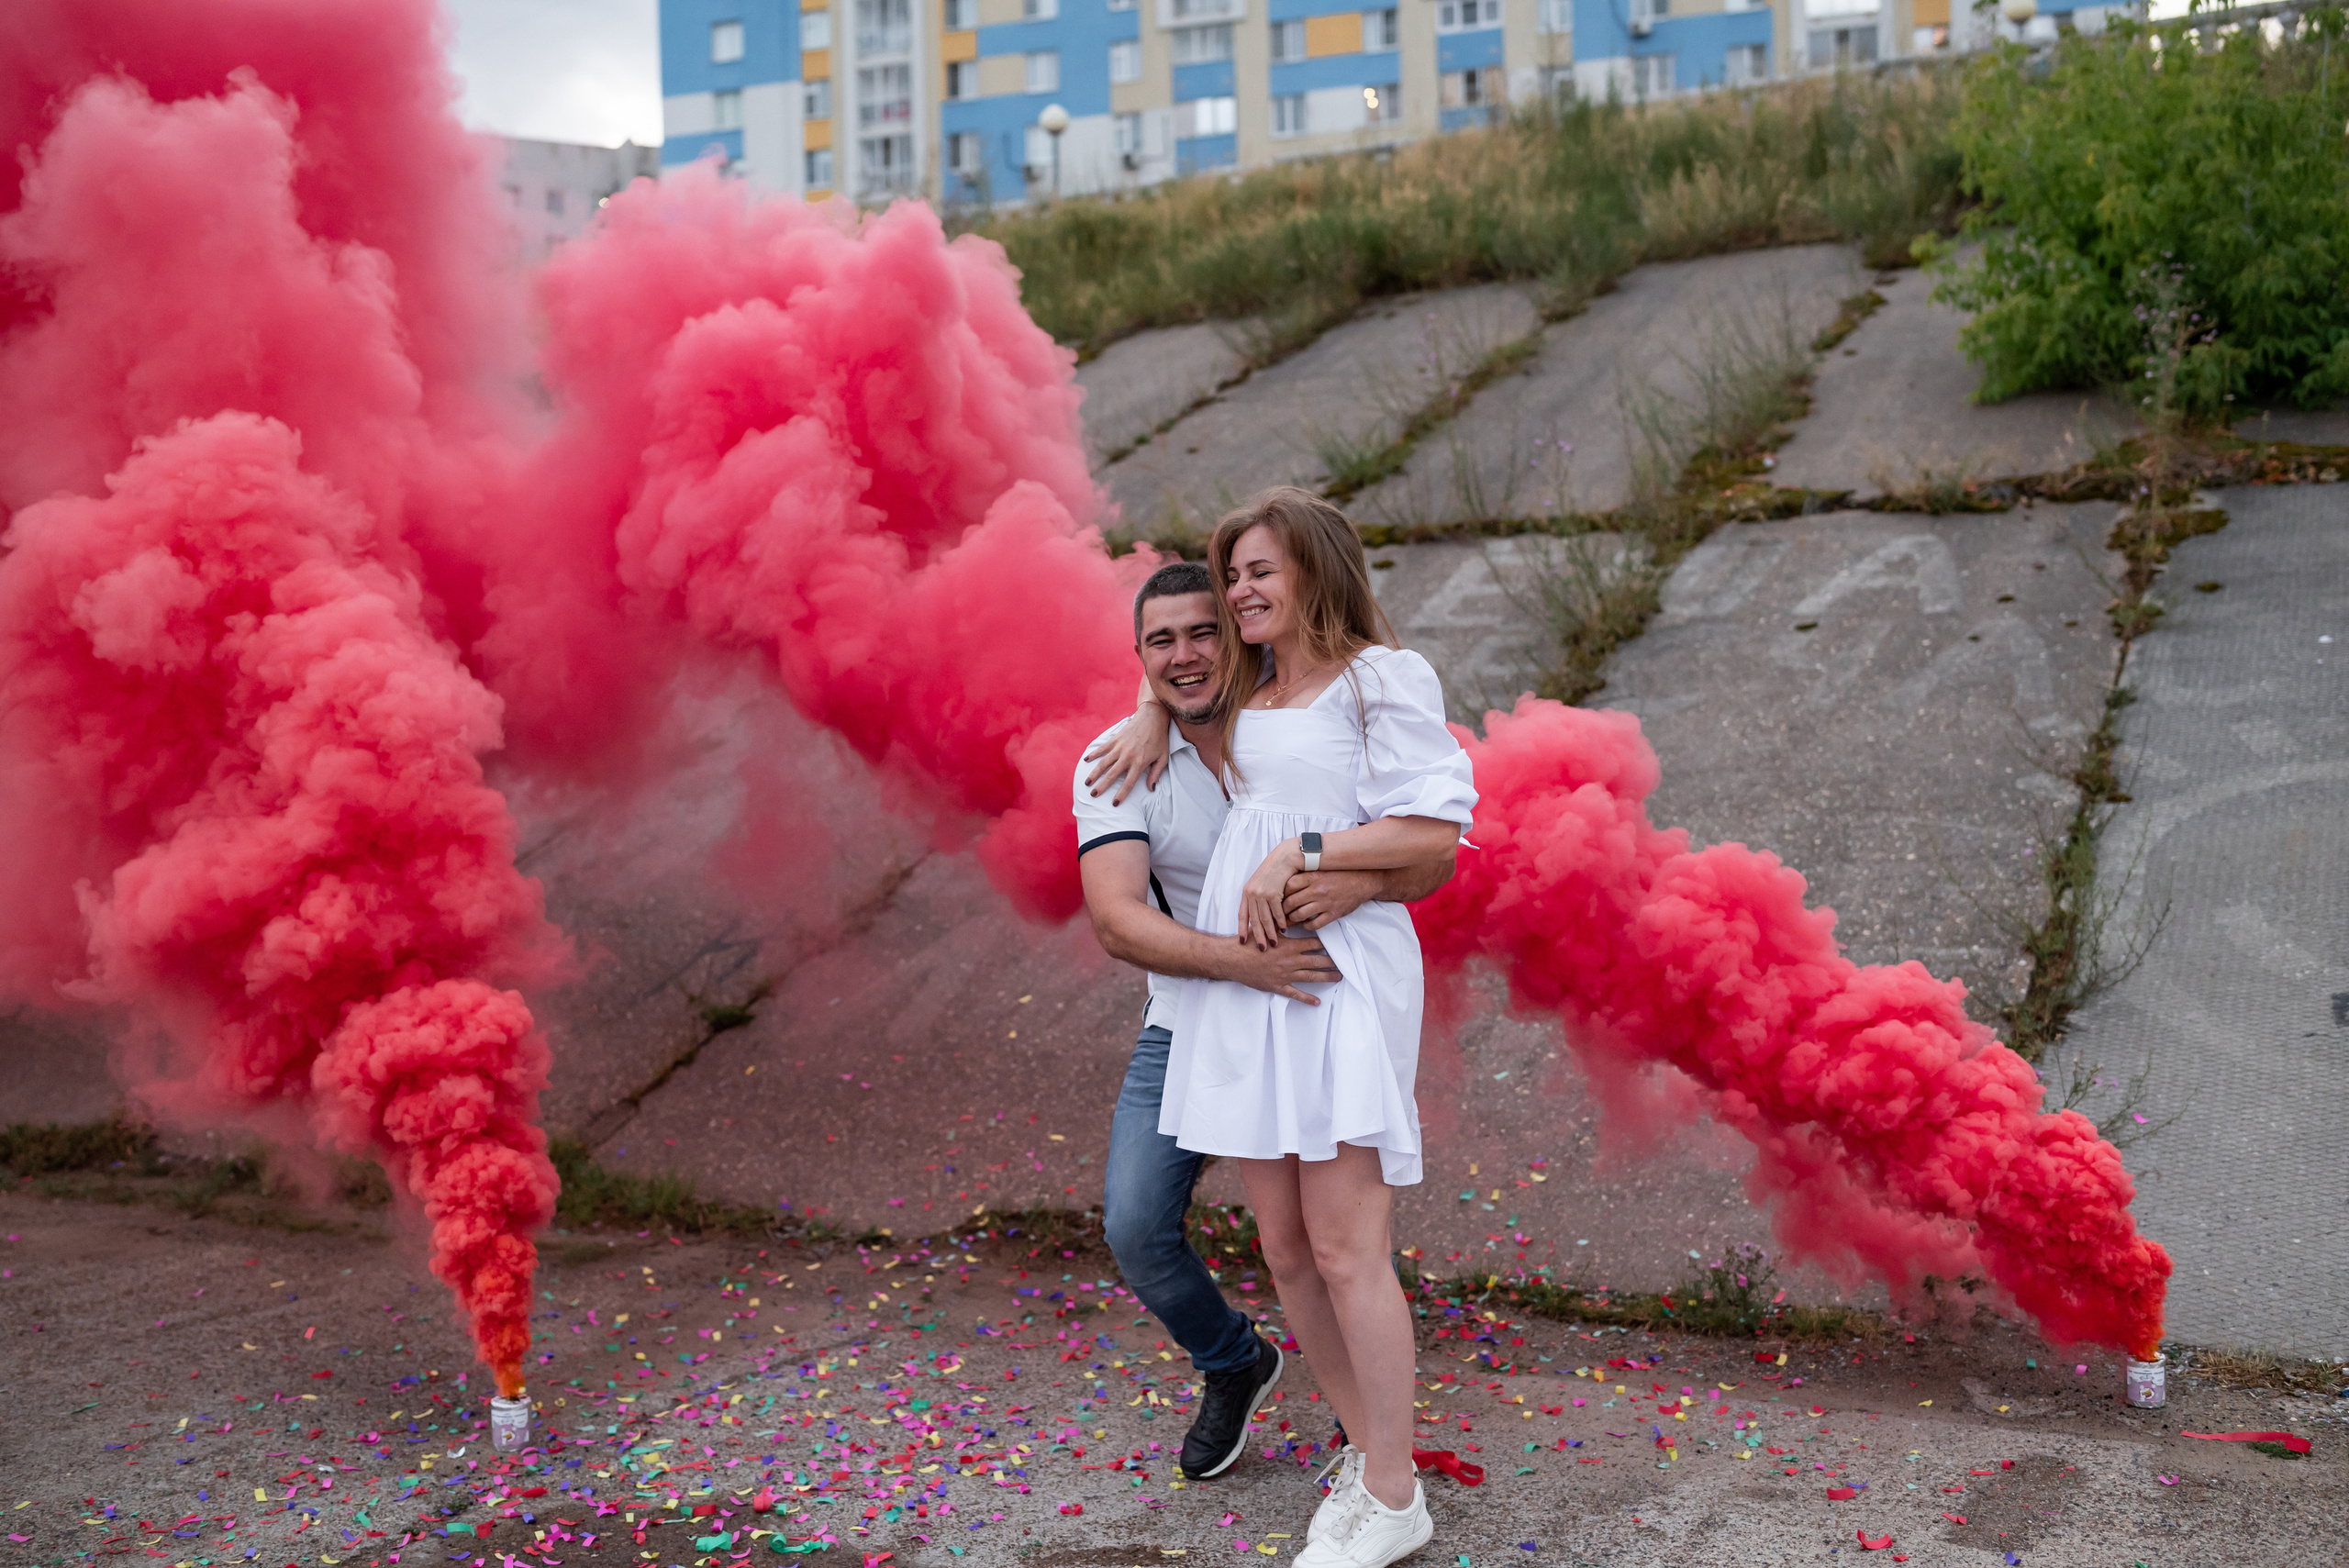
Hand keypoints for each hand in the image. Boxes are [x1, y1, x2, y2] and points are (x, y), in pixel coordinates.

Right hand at [1082, 704, 1170, 803]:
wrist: (1153, 717)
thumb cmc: (1159, 738)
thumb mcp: (1163, 757)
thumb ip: (1156, 774)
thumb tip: (1151, 788)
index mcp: (1140, 763)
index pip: (1129, 783)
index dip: (1121, 794)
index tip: (1115, 803)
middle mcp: (1127, 756)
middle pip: (1112, 775)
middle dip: (1102, 787)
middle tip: (1093, 795)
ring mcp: (1119, 747)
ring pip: (1104, 763)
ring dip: (1094, 774)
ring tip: (1087, 783)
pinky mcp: (1115, 739)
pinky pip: (1102, 749)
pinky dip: (1093, 754)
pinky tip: (1086, 761)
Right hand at [1227, 934, 1341, 1002]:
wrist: (1233, 959)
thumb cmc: (1248, 943)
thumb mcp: (1266, 929)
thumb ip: (1281, 924)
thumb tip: (1294, 916)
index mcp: (1289, 946)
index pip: (1314, 944)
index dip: (1327, 944)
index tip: (1338, 944)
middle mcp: (1291, 961)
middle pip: (1318, 961)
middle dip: (1332, 962)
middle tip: (1345, 963)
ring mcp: (1286, 975)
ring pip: (1311, 977)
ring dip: (1326, 978)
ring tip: (1338, 978)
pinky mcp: (1278, 986)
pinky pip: (1296, 994)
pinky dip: (1307, 999)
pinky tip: (1317, 1002)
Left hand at [1238, 840, 1305, 949]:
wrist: (1284, 858)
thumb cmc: (1274, 870)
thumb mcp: (1260, 883)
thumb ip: (1257, 897)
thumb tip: (1258, 912)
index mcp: (1247, 892)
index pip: (1242, 915)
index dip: (1242, 929)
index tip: (1243, 941)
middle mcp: (1252, 894)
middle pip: (1254, 920)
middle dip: (1258, 936)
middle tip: (1262, 949)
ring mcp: (1262, 893)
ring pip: (1265, 919)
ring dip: (1270, 933)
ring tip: (1274, 943)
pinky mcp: (1273, 893)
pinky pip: (1277, 912)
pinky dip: (1281, 922)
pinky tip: (1284, 929)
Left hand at [1281, 869, 1381, 929]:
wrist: (1364, 880)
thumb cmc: (1341, 873)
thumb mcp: (1322, 868)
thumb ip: (1306, 873)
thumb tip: (1285, 877)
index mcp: (1313, 876)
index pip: (1288, 886)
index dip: (1280, 893)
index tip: (1277, 897)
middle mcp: (1318, 890)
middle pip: (1291, 902)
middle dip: (1282, 910)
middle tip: (1278, 913)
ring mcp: (1326, 903)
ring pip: (1300, 915)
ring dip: (1292, 919)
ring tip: (1289, 920)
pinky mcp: (1333, 913)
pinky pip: (1315, 924)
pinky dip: (1307, 926)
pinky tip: (1305, 924)